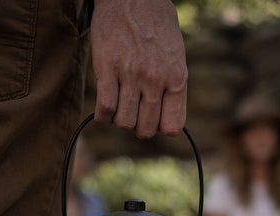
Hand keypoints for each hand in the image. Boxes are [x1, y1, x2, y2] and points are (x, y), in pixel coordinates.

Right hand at [90, 0, 187, 137]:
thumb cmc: (155, 22)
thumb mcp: (175, 53)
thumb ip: (172, 82)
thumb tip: (166, 113)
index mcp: (176, 77)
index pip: (171, 126)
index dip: (160, 128)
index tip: (152, 120)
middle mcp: (155, 80)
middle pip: (145, 128)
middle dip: (137, 126)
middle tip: (132, 113)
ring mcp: (131, 75)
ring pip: (124, 122)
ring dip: (119, 120)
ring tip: (119, 107)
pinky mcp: (108, 69)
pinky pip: (105, 108)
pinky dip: (103, 116)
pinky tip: (104, 110)